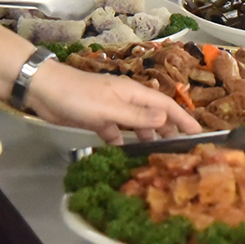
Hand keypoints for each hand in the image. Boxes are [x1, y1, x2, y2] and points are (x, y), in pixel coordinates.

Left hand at [24, 60, 201, 143]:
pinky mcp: (98, 118)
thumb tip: (165, 121)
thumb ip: (137, 116)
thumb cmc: (79, 96)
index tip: (198, 132)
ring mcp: (112, 109)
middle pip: (154, 115)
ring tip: (158, 152)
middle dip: (169, 128)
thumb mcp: (110, 109)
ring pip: (137, 124)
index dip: (183, 118)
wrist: (46, 91)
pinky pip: (117, 131)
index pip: (166, 106)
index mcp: (134, 93)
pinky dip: (123, 140)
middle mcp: (127, 100)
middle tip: (182, 148)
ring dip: (148, 136)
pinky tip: (126, 152)